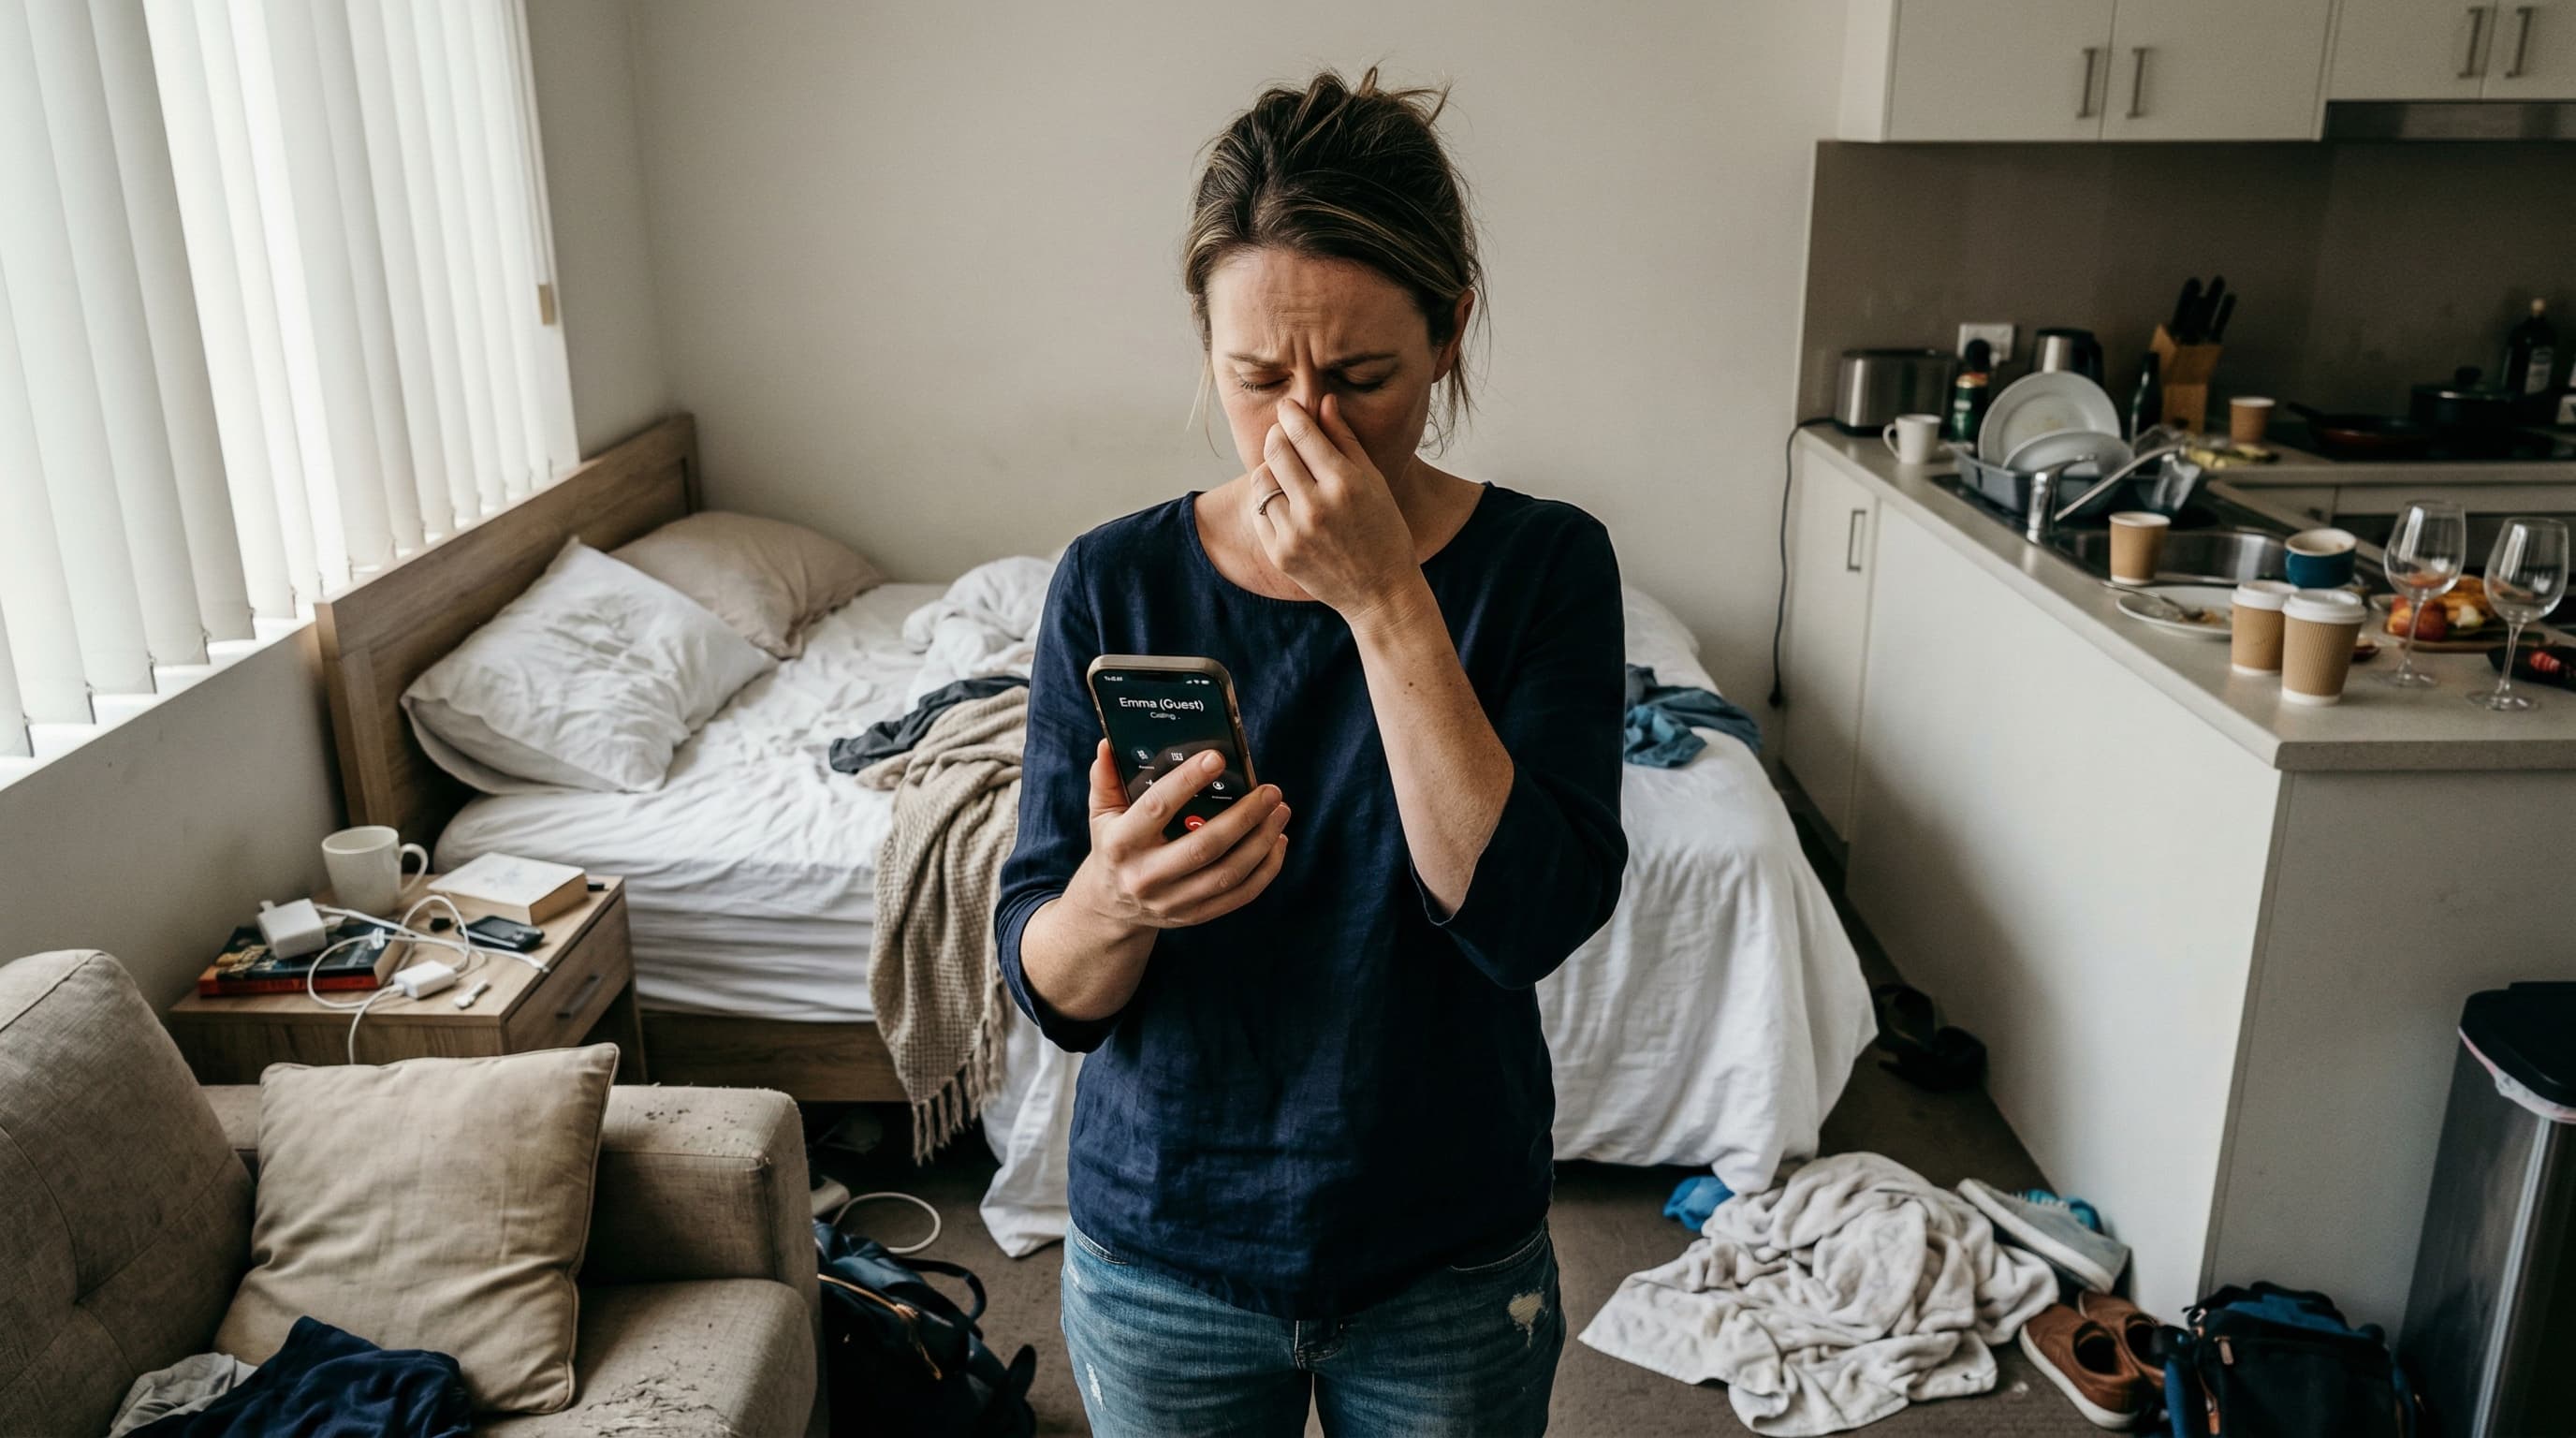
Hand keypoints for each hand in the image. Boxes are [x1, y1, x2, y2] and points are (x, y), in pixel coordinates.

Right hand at [1066, 742, 1288, 930]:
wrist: (1110, 908)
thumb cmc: (1113, 848)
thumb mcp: (1101, 815)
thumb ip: (1105, 779)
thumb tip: (1109, 744)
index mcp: (1121, 844)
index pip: (1157, 808)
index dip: (1187, 781)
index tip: (1218, 758)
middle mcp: (1146, 876)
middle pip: (1204, 846)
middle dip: (1244, 816)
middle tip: (1270, 791)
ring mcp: (1172, 901)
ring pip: (1227, 873)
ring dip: (1261, 841)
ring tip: (1280, 812)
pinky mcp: (1194, 916)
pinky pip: (1239, 895)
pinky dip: (1265, 869)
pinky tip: (1277, 842)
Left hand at [1254, 395, 1424, 621]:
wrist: (1380, 592)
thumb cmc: (1384, 531)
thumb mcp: (1374, 481)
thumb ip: (1346, 440)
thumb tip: (1324, 401)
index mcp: (1344, 484)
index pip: (1302, 433)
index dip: (1291, 414)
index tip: (1288, 407)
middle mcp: (1316, 507)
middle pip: (1275, 450)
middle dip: (1278, 436)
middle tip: (1285, 435)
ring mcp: (1294, 533)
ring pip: (1261, 479)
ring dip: (1271, 469)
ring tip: (1288, 473)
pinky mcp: (1279, 553)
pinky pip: (1260, 510)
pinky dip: (1269, 500)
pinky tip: (1287, 502)